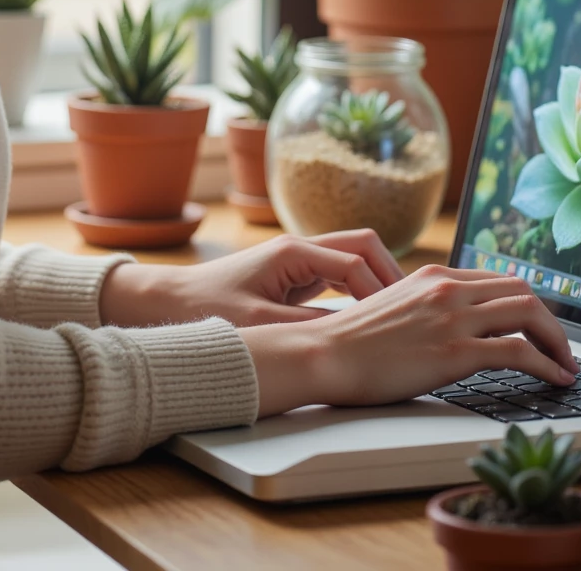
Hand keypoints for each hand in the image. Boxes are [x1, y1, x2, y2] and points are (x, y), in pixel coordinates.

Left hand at [98, 229, 402, 328]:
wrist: (170, 301)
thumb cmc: (209, 309)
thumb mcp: (261, 326)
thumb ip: (308, 327)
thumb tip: (353, 336)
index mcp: (294, 252)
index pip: (356, 260)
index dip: (382, 290)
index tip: (397, 320)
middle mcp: (300, 249)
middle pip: (363, 245)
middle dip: (390, 274)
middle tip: (410, 311)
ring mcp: (298, 261)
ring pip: (353, 258)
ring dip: (377, 282)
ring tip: (398, 317)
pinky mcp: (294, 276)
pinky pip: (339, 276)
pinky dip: (359, 291)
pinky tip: (368, 321)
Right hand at [240, 264, 578, 417]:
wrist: (325, 354)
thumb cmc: (352, 342)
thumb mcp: (395, 310)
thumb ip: (427, 309)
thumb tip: (453, 326)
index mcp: (433, 276)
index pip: (499, 280)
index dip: (528, 304)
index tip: (540, 327)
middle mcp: (448, 288)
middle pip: (522, 291)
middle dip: (550, 322)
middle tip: (561, 349)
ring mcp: (453, 317)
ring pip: (530, 314)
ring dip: (557, 342)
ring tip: (565, 366)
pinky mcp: (456, 350)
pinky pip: (520, 351)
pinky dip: (547, 365)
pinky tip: (555, 380)